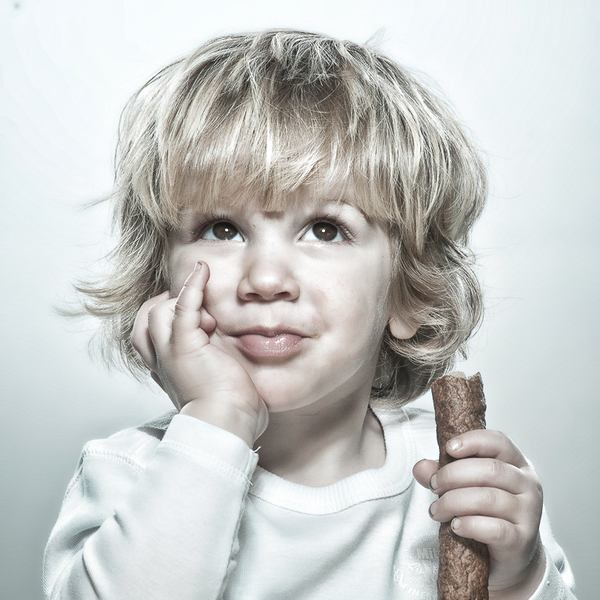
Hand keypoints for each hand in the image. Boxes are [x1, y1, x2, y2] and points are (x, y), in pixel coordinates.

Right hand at [131, 261, 268, 446]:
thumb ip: (213, 357)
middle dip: (168, 307)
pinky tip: (203, 270)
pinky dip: (192, 286)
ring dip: (183, 305)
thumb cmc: (230, 411)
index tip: (194, 318)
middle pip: (145, 320)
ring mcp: (169, 352)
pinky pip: (182, 306)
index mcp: (166, 370)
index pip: (149, 335)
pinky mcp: (184, 346)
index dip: (166, 320)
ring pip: (158, 311)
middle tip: (197, 312)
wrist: (229, 424)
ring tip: (210, 319)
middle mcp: (161, 361)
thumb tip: (227, 342)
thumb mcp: (216, 378)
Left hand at [413, 430, 545, 597]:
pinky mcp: (521, 539)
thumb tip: (420, 467)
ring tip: (437, 510)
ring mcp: (528, 513)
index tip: (448, 448)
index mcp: (516, 464)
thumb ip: (443, 473)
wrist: (510, 555)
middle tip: (433, 485)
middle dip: (453, 475)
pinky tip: (455, 525)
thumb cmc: (487, 512)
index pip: (499, 442)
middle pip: (490, 469)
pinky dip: (469, 524)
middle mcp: (527, 485)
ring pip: (488, 498)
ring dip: (453, 502)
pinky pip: (494, 528)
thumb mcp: (467, 486)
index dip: (473, 441)